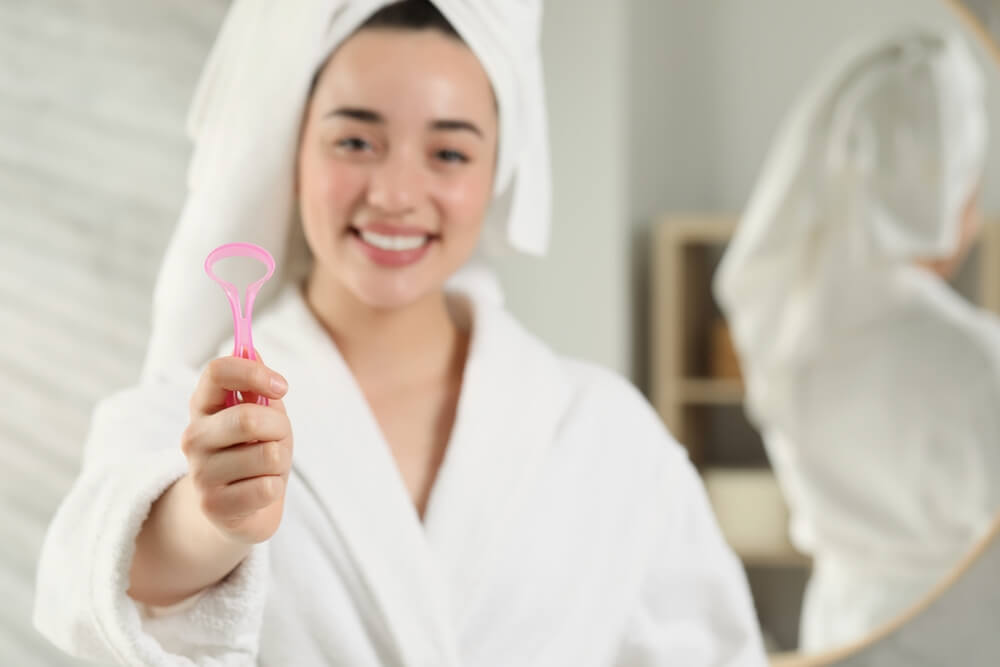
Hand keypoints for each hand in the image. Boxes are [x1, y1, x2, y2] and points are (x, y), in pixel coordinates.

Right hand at [181, 352, 292, 543]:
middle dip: (279, 427)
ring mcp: (200, 474)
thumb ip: (257, 385)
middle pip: (248, 418)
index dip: (254, 373)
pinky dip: (275, 488)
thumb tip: (252, 348)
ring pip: (267, 455)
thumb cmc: (256, 452)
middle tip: (277, 438)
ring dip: (280, 461)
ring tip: (266, 469)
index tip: (281, 386)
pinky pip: (267, 488)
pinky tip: (259, 491)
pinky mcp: (214, 506)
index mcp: (204, 406)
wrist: (240, 510)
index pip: (217, 371)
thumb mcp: (263, 414)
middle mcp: (193, 437)